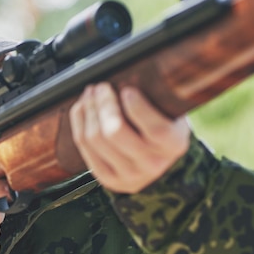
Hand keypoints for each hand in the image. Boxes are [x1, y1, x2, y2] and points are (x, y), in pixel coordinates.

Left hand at [70, 83, 190, 193]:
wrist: (158, 155)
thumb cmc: (163, 120)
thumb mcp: (169, 108)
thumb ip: (153, 96)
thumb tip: (125, 74)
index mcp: (173, 145)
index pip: (155, 129)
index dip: (137, 108)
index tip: (127, 89)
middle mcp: (152, 164)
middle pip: (115, 132)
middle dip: (103, 104)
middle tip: (100, 86)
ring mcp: (128, 176)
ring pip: (95, 139)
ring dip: (89, 110)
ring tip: (90, 94)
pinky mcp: (108, 179)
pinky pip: (84, 147)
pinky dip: (79, 123)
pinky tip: (82, 108)